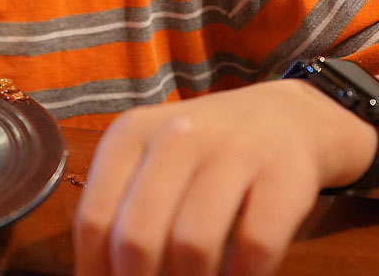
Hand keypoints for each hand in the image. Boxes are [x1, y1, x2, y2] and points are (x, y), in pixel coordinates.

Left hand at [73, 79, 375, 275]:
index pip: (94, 218)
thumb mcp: (151, 161)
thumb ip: (122, 210)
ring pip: (192, 245)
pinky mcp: (283, 176)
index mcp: (130, 134)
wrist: (282, 117)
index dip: (97, 270)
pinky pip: (255, 246)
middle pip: (137, 237)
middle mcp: (177, 137)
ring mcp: (232, 152)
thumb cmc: (201, 152)